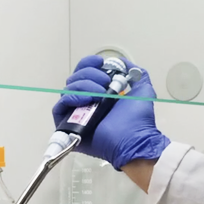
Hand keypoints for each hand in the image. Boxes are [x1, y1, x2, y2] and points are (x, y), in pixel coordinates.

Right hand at [53, 55, 171, 170]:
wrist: (134, 140)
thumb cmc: (138, 119)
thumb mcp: (143, 90)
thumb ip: (137, 74)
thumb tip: (123, 63)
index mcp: (100, 92)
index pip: (85, 71)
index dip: (89, 64)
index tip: (101, 63)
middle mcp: (86, 101)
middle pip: (75, 78)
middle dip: (90, 74)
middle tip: (106, 84)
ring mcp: (76, 114)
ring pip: (67, 89)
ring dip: (84, 86)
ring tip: (101, 94)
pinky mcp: (67, 126)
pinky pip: (60, 106)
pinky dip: (71, 98)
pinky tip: (87, 100)